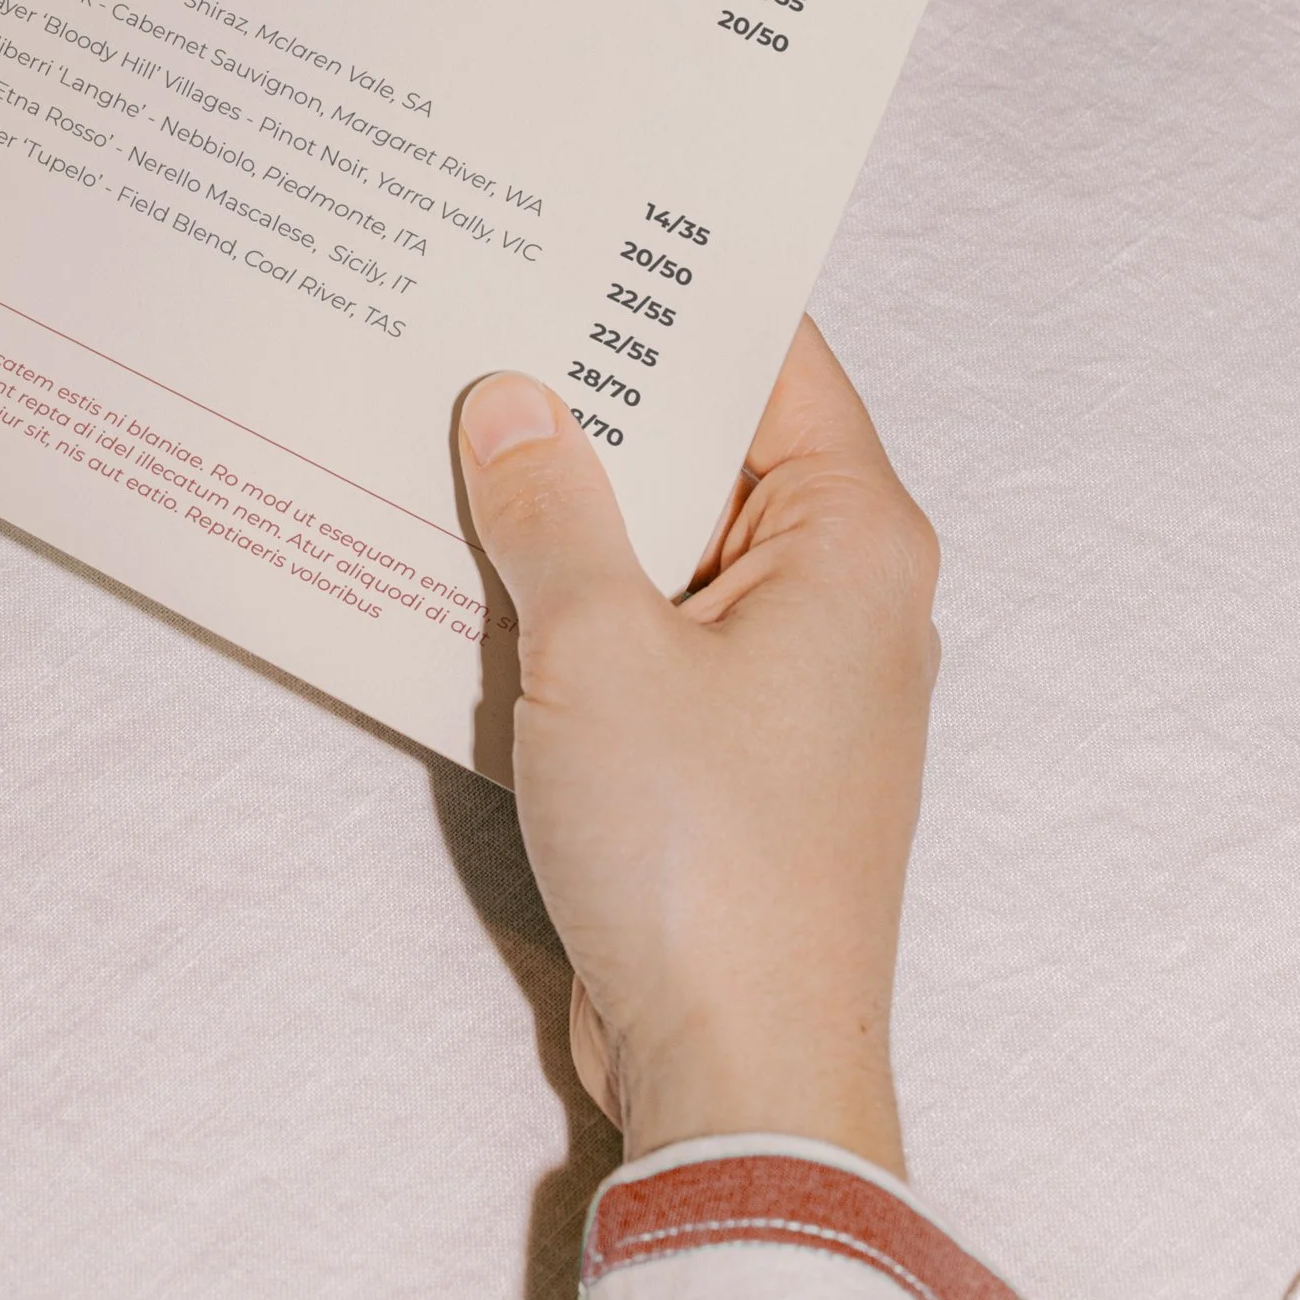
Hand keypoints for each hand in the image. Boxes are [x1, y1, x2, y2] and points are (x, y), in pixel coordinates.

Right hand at [455, 320, 935, 1176]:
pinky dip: (573, 600)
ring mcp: (789, 675)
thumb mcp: (596, 652)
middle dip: (596, 392)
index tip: (573, 223)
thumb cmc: (704, 853)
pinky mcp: (732, 751)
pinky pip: (648, 631)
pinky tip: (467, 562)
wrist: (743, 1076)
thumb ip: (549, 510)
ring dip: (571, 504)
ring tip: (447, 416)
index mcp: (853, 534)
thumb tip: (512, 401)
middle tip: (475, 305)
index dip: (667, 288)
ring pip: (669, 541)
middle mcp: (840, 590)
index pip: (770, 354)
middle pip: (713, 442)